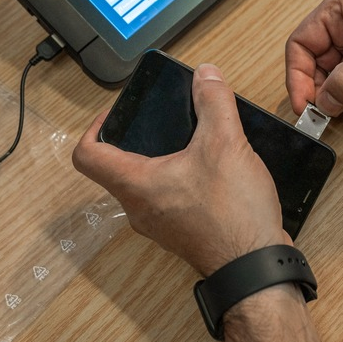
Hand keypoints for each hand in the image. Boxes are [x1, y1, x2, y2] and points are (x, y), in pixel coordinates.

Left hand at [72, 64, 289, 276]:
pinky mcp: (183, 232)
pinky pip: (168, 199)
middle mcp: (139, 208)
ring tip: (190, 139)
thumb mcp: (225, 143)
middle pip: (117, 168)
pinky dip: (180, 179)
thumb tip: (206, 74)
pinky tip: (211, 167)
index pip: (86, 155)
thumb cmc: (232, 214)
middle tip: (158, 119)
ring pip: (145, 184)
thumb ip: (213, 102)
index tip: (117, 112)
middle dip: (135, 138)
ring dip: (160, 160)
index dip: (94, 126)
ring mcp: (160, 224)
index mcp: (135, 184)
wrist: (256, 267)